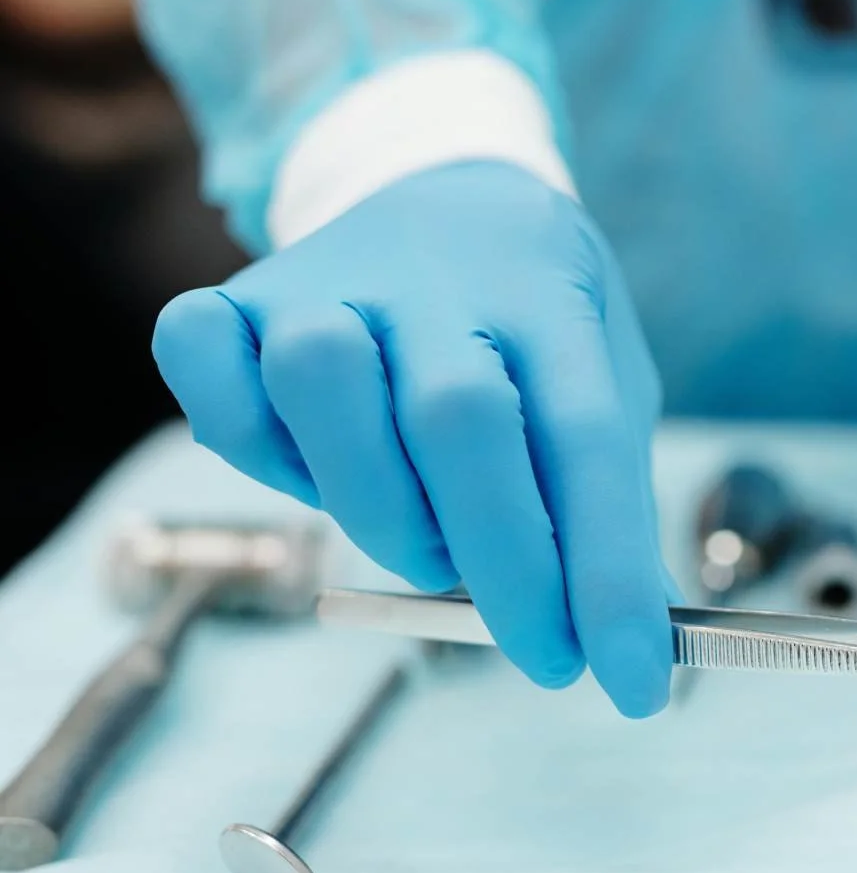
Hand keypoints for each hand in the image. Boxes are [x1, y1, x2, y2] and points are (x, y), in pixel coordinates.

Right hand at [153, 161, 676, 715]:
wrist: (450, 190)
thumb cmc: (532, 326)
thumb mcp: (601, 385)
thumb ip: (604, 498)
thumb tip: (624, 645)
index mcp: (549, 299)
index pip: (585, 439)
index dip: (608, 571)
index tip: (636, 683)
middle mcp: (437, 280)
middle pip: (459, 418)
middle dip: (506, 564)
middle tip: (543, 651)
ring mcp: (329, 282)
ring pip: (322, 384)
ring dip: (378, 505)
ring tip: (428, 547)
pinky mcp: (237, 297)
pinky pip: (203, 361)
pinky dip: (246, 440)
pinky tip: (310, 468)